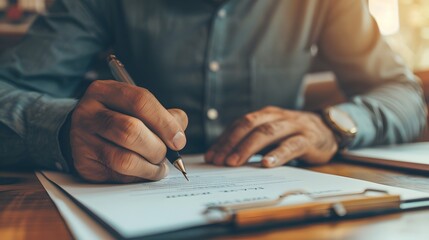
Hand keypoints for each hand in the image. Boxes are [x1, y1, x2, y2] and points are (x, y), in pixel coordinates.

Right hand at [70, 80, 187, 182]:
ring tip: (159, 166)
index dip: (165, 122)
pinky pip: (119, 176)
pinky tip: (145, 171)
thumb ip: (162, 115)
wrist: (80, 133)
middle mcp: (89, 113)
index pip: (140, 101)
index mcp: (104, 91)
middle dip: (157, 147)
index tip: (179, 140)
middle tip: (166, 154)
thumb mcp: (135, 107)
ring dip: (150, 167)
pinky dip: (139, 176)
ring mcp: (82, 140)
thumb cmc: (118, 118)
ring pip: (124, 159)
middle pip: (131, 131)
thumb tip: (179, 135)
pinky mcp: (85, 165)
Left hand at [204, 106, 337, 166]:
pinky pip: (291, 146)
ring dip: (247, 148)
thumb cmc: (293, 134)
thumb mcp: (272, 133)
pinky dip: (278, 154)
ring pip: (267, 133)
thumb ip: (253, 141)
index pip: (239, 124)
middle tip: (218, 160)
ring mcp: (293, 126)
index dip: (223, 139)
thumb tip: (225, 156)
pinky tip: (266, 163)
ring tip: (234, 162)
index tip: (210, 155)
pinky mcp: (307, 139)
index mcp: (265, 114)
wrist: (328, 130)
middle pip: (249, 125)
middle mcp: (276, 116)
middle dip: (230, 143)